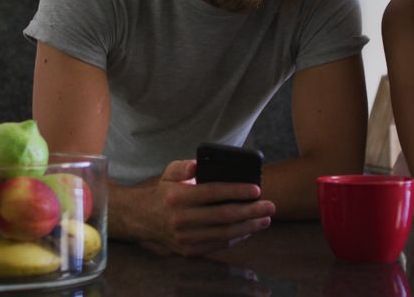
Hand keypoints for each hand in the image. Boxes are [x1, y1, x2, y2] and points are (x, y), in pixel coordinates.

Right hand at [139, 160, 275, 255]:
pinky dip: (237, 238)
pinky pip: (219, 245)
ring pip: (224, 234)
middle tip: (270, 206)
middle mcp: (181, 219)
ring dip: (249, 227)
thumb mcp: (168, 173)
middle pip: (224, 216)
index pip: (213, 192)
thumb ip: (183, 167)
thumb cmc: (164, 192)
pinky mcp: (189, 250)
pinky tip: (249, 230)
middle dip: (251, 211)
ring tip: (265, 219)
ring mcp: (185, 238)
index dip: (237, 191)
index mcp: (177, 197)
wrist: (143, 219)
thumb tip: (197, 164)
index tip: (257, 190)